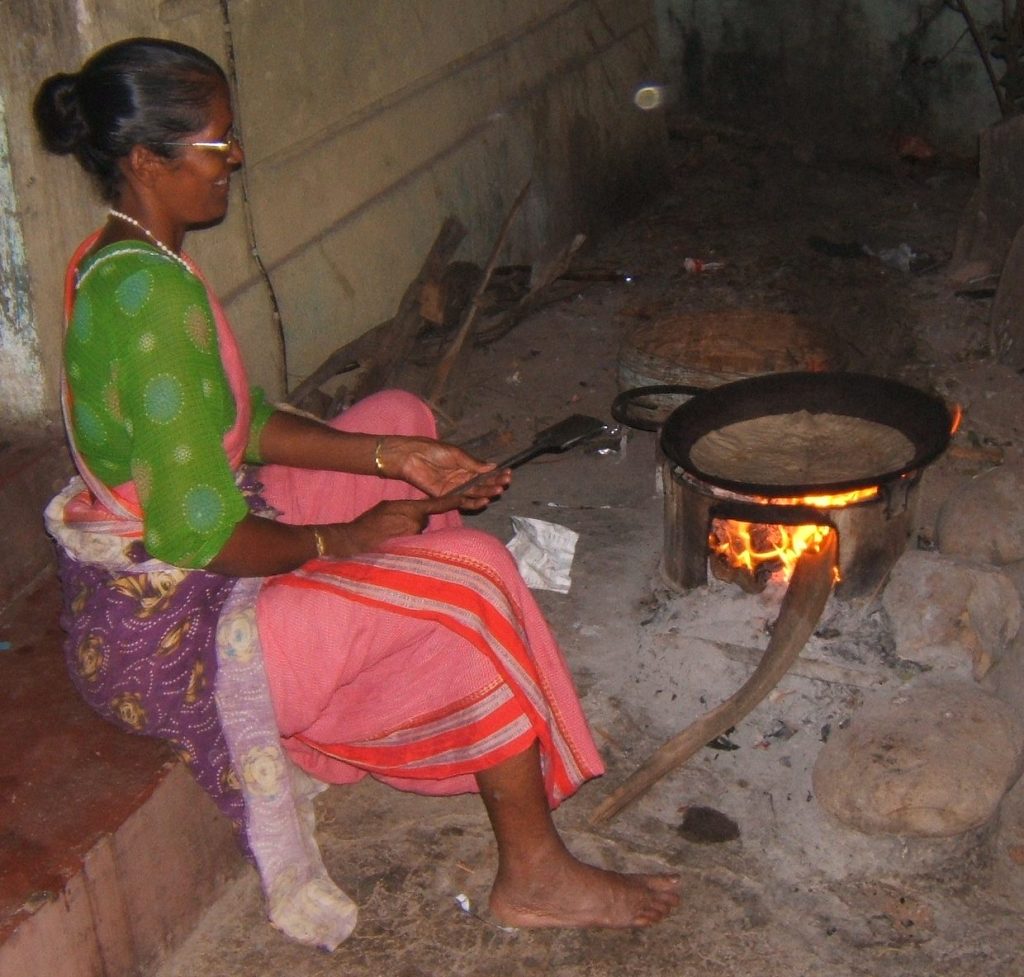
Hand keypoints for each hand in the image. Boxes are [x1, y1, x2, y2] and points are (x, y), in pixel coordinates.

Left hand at [381, 437, 511, 508]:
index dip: (497, 474)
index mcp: (466, 466)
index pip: (485, 473)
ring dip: (487, 493)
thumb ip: (474, 464)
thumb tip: (494, 466)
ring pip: (474, 494)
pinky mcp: (446, 496)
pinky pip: (462, 502)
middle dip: (495, 484)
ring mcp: (455, 488)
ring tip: (498, 491)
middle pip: (482, 484)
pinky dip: (473, 503)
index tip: (509, 474)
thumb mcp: (457, 454)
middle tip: (506, 483)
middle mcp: (462, 478)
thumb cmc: (433, 450)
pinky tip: (484, 501)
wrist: (411, 457)